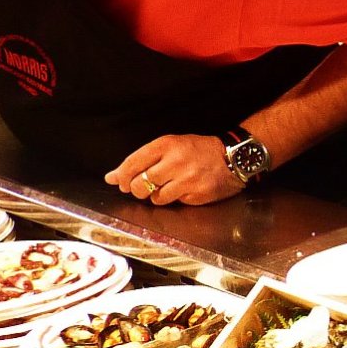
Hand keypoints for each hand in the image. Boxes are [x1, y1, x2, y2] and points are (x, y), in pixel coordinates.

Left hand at [104, 134, 243, 206]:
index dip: (121, 176)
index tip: (119, 181)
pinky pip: (174, 202)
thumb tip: (111, 177)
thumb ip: (142, 160)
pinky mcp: (197, 193)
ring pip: (155, 198)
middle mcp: (175, 161)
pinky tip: (183, 190)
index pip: (132, 163)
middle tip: (143, 187)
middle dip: (136, 189)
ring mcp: (187, 179)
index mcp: (166, 145)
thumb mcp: (171, 146)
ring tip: (167, 187)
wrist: (234, 157)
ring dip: (156, 196)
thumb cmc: (200, 150)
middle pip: (139, 184)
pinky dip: (174, 199)